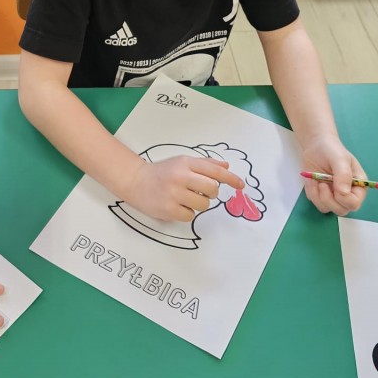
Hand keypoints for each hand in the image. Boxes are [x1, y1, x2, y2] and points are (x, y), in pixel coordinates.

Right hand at [125, 156, 244, 222]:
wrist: (136, 181)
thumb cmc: (162, 172)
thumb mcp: (182, 162)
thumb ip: (205, 164)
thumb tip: (226, 167)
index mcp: (186, 163)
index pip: (214, 171)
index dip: (231, 179)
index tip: (241, 185)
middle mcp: (180, 176)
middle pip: (212, 189)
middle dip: (211, 193)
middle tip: (201, 192)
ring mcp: (173, 193)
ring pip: (203, 205)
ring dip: (199, 204)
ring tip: (186, 199)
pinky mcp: (168, 209)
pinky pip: (190, 216)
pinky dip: (187, 213)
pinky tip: (177, 206)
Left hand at [301, 134, 367, 215]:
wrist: (316, 147)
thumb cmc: (332, 150)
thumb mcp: (340, 159)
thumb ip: (344, 175)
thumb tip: (343, 193)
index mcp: (358, 186)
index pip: (354, 203)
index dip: (344, 199)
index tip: (335, 187)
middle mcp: (347, 194)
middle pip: (341, 211)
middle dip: (329, 200)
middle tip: (322, 184)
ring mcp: (333, 196)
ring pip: (326, 208)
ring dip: (318, 195)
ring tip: (316, 179)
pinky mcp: (320, 195)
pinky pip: (315, 202)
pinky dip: (311, 192)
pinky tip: (312, 180)